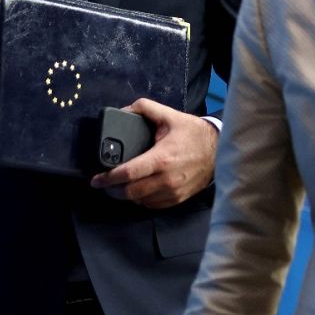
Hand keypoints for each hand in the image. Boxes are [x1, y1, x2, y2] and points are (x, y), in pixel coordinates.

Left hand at [89, 98, 216, 208]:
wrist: (219, 150)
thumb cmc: (193, 134)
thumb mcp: (169, 116)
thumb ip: (145, 108)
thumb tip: (124, 110)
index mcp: (161, 159)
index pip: (127, 174)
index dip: (108, 178)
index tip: (96, 179)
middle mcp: (166, 179)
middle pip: (130, 193)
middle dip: (112, 190)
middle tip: (103, 184)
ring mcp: (172, 192)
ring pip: (139, 201)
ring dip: (126, 196)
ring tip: (118, 186)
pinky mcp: (177, 199)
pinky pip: (152, 205)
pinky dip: (141, 200)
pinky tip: (137, 190)